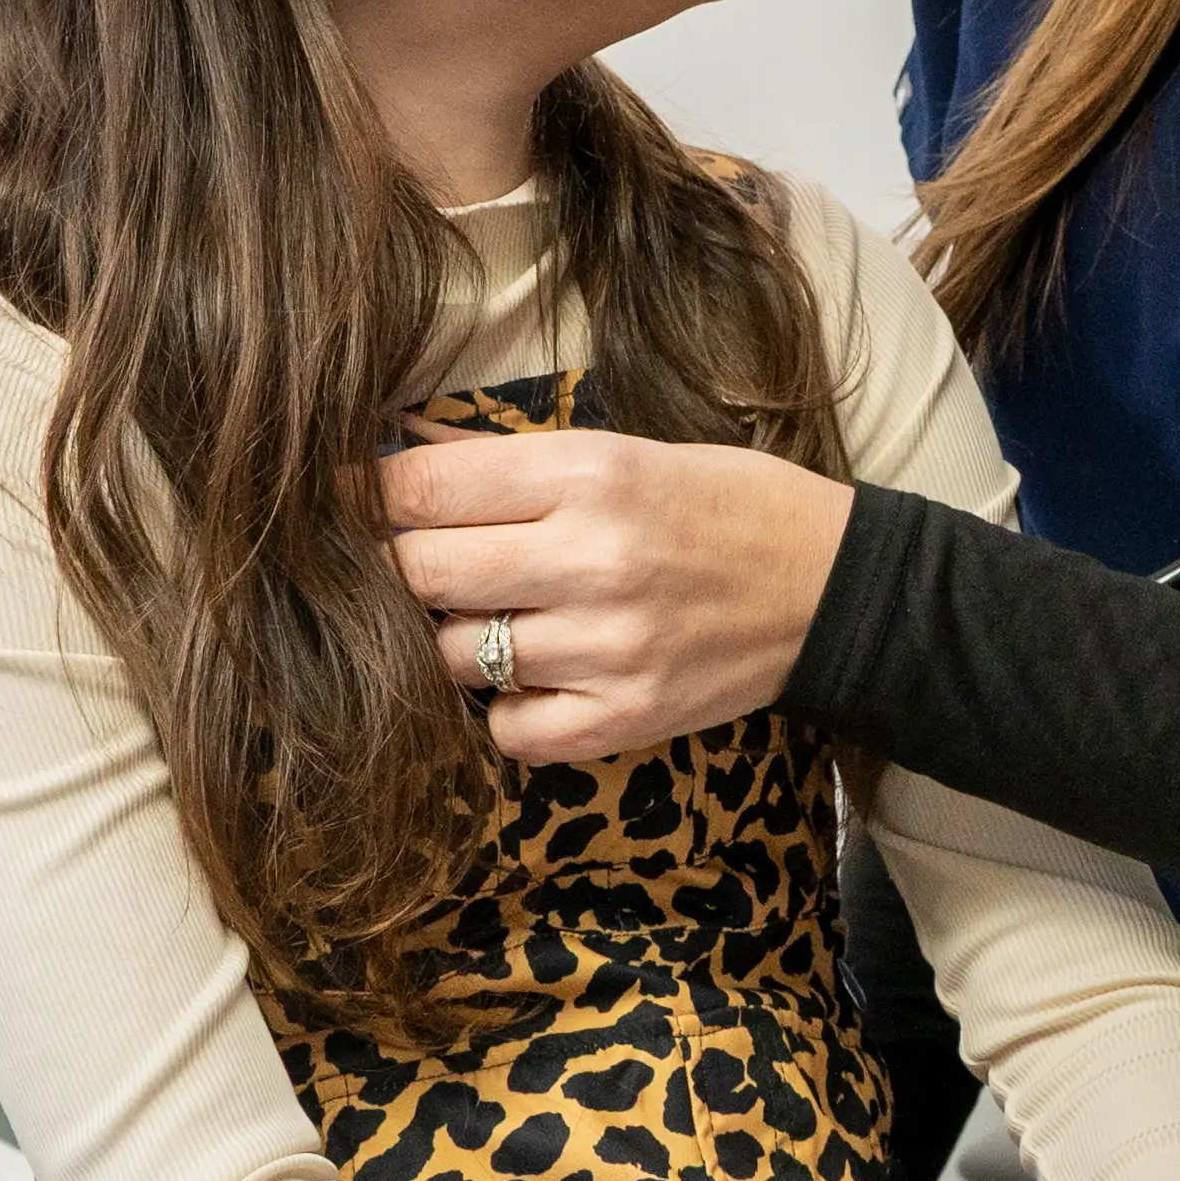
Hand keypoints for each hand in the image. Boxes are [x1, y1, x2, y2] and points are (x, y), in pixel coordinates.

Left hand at [385, 429, 850, 763]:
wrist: (833, 588)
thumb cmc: (723, 504)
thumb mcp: (624, 450)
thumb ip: (510, 463)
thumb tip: (397, 453)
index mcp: (589, 474)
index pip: (424, 487)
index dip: (367, 494)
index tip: (346, 500)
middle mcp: (592, 559)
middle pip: (419, 572)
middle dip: (403, 566)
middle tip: (427, 561)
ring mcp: (607, 648)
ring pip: (452, 655)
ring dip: (457, 636)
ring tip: (503, 615)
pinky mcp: (625, 718)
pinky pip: (506, 729)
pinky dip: (505, 707)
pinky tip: (540, 674)